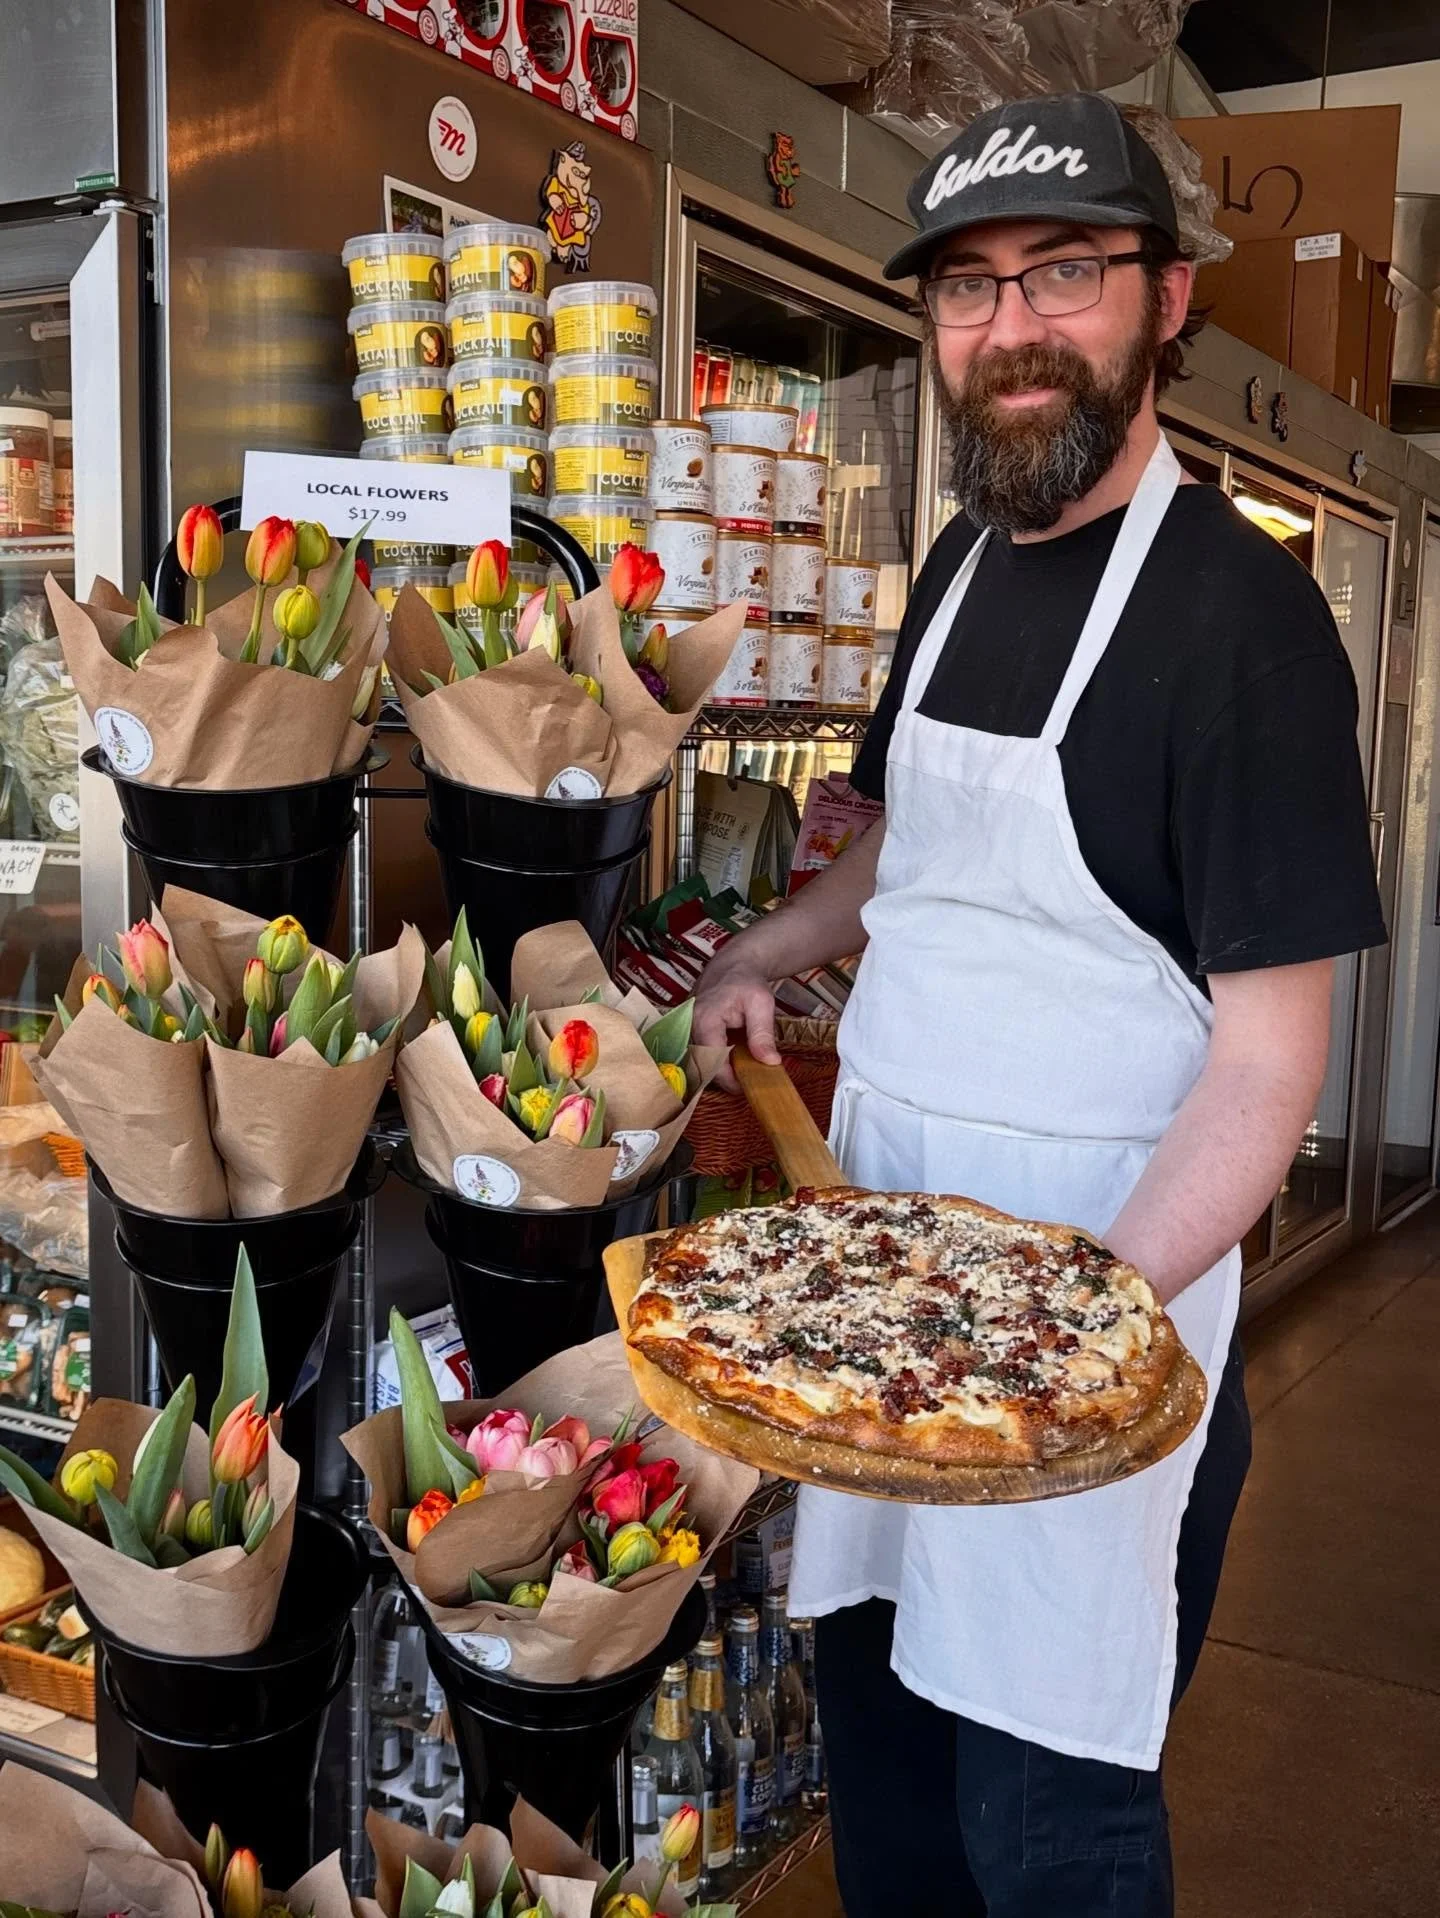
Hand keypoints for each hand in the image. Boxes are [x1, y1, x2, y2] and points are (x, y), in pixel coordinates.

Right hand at [695, 957, 779, 1091]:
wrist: (733, 967)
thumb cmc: (747, 982)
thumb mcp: (762, 1004)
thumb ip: (762, 1034)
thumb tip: (769, 1063)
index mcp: (704, 1020)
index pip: (713, 1062)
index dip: (729, 1080)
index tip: (748, 1087)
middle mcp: (688, 1026)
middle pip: (703, 1066)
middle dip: (725, 1077)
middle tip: (748, 1078)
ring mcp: (685, 1029)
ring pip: (700, 1061)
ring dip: (720, 1068)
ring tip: (742, 1066)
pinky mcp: (688, 1031)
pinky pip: (699, 1053)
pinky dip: (716, 1059)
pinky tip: (732, 1055)